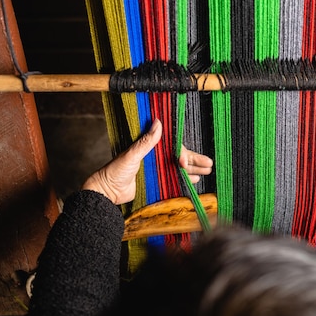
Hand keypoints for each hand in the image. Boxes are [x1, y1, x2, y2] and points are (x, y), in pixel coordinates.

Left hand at [82, 119, 212, 204]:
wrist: (106, 192)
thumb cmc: (114, 171)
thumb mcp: (131, 154)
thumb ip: (146, 141)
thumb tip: (158, 122)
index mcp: (151, 148)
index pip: (173, 148)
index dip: (183, 154)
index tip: (184, 162)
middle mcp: (156, 158)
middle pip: (180, 158)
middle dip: (195, 161)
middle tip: (210, 164)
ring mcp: (157, 171)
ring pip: (180, 169)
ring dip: (193, 170)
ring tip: (207, 172)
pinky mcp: (156, 183)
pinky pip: (175, 180)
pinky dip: (185, 180)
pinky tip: (195, 180)